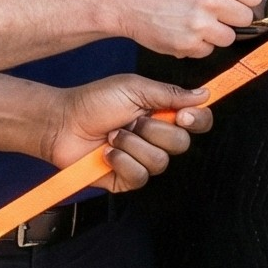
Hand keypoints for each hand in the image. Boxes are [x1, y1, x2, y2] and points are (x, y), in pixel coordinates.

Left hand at [46, 73, 211, 191]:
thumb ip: (170, 93)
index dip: (197, 120)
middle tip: (133, 120)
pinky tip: (108, 152)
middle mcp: (156, 138)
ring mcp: (142, 160)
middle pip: (182, 144)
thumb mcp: (134, 88)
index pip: (197, 122)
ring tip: (113, 135)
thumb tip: (203, 94)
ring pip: (160, 162)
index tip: (184, 115)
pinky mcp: (127, 178)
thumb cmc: (95, 101)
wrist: (63, 122)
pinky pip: (140, 176)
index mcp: (162, 114)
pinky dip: (122, 161)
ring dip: (133, 145)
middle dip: (155, 131)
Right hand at [110, 0, 265, 56]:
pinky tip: (184, 30)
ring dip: (217, 32)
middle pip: (246, 18)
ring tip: (197, 19)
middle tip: (214, 9)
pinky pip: (208, 51)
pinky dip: (199, 44)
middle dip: (233, 15)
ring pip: (229, 38)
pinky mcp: (186, 45)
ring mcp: (197, 25)